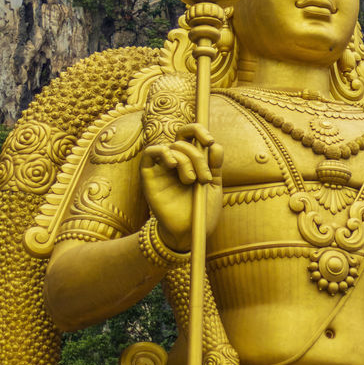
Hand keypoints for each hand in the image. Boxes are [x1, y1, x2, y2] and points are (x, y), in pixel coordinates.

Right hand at [140, 123, 222, 252]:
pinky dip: (162, 152)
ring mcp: (161, 168)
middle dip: (197, 155)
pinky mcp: (148, 176)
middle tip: (204, 177)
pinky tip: (172, 164)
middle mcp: (175, 161)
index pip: (190, 135)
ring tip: (191, 181)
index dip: (199, 131)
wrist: (188, 234)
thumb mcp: (213, 186)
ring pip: (172, 147)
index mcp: (191, 160)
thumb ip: (214, 165)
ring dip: (186, 160)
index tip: (210, 141)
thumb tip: (215, 145)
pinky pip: (150, 153)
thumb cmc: (201, 212)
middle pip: (183, 140)